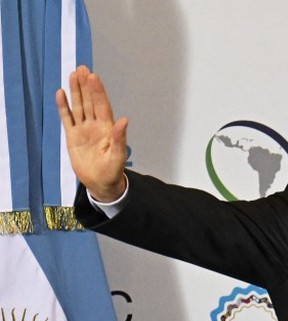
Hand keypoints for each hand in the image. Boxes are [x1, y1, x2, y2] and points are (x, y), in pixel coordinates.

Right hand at [55, 65, 127, 200]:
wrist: (100, 183)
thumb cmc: (112, 171)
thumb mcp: (117, 156)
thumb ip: (119, 138)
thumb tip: (124, 120)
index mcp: (107, 129)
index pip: (102, 106)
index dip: (98, 92)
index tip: (93, 77)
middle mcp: (95, 125)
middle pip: (89, 102)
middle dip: (86, 85)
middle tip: (82, 68)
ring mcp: (83, 129)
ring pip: (78, 106)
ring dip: (76, 91)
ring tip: (73, 74)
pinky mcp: (73, 136)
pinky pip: (67, 118)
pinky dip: (64, 107)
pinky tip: (61, 93)